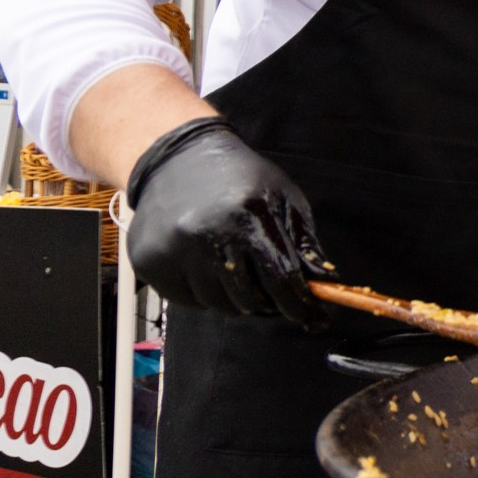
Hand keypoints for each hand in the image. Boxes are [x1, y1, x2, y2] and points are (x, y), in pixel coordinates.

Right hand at [125, 117, 329, 328]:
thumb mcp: (283, 199)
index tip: (313, 318)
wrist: (177, 159)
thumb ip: (304, 246)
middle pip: (250, 299)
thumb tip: (328, 285)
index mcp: (248, 216)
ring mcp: (173, 250)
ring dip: (236, 298)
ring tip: (236, 269)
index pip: (281, 278)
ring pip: (219, 305)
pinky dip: (205, 294)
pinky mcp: (149, 262)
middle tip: (271, 290)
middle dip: (268, 301)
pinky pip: (188, 301)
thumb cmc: (240, 179)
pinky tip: (208, 268)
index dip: (300, 304)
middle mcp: (207, 234)